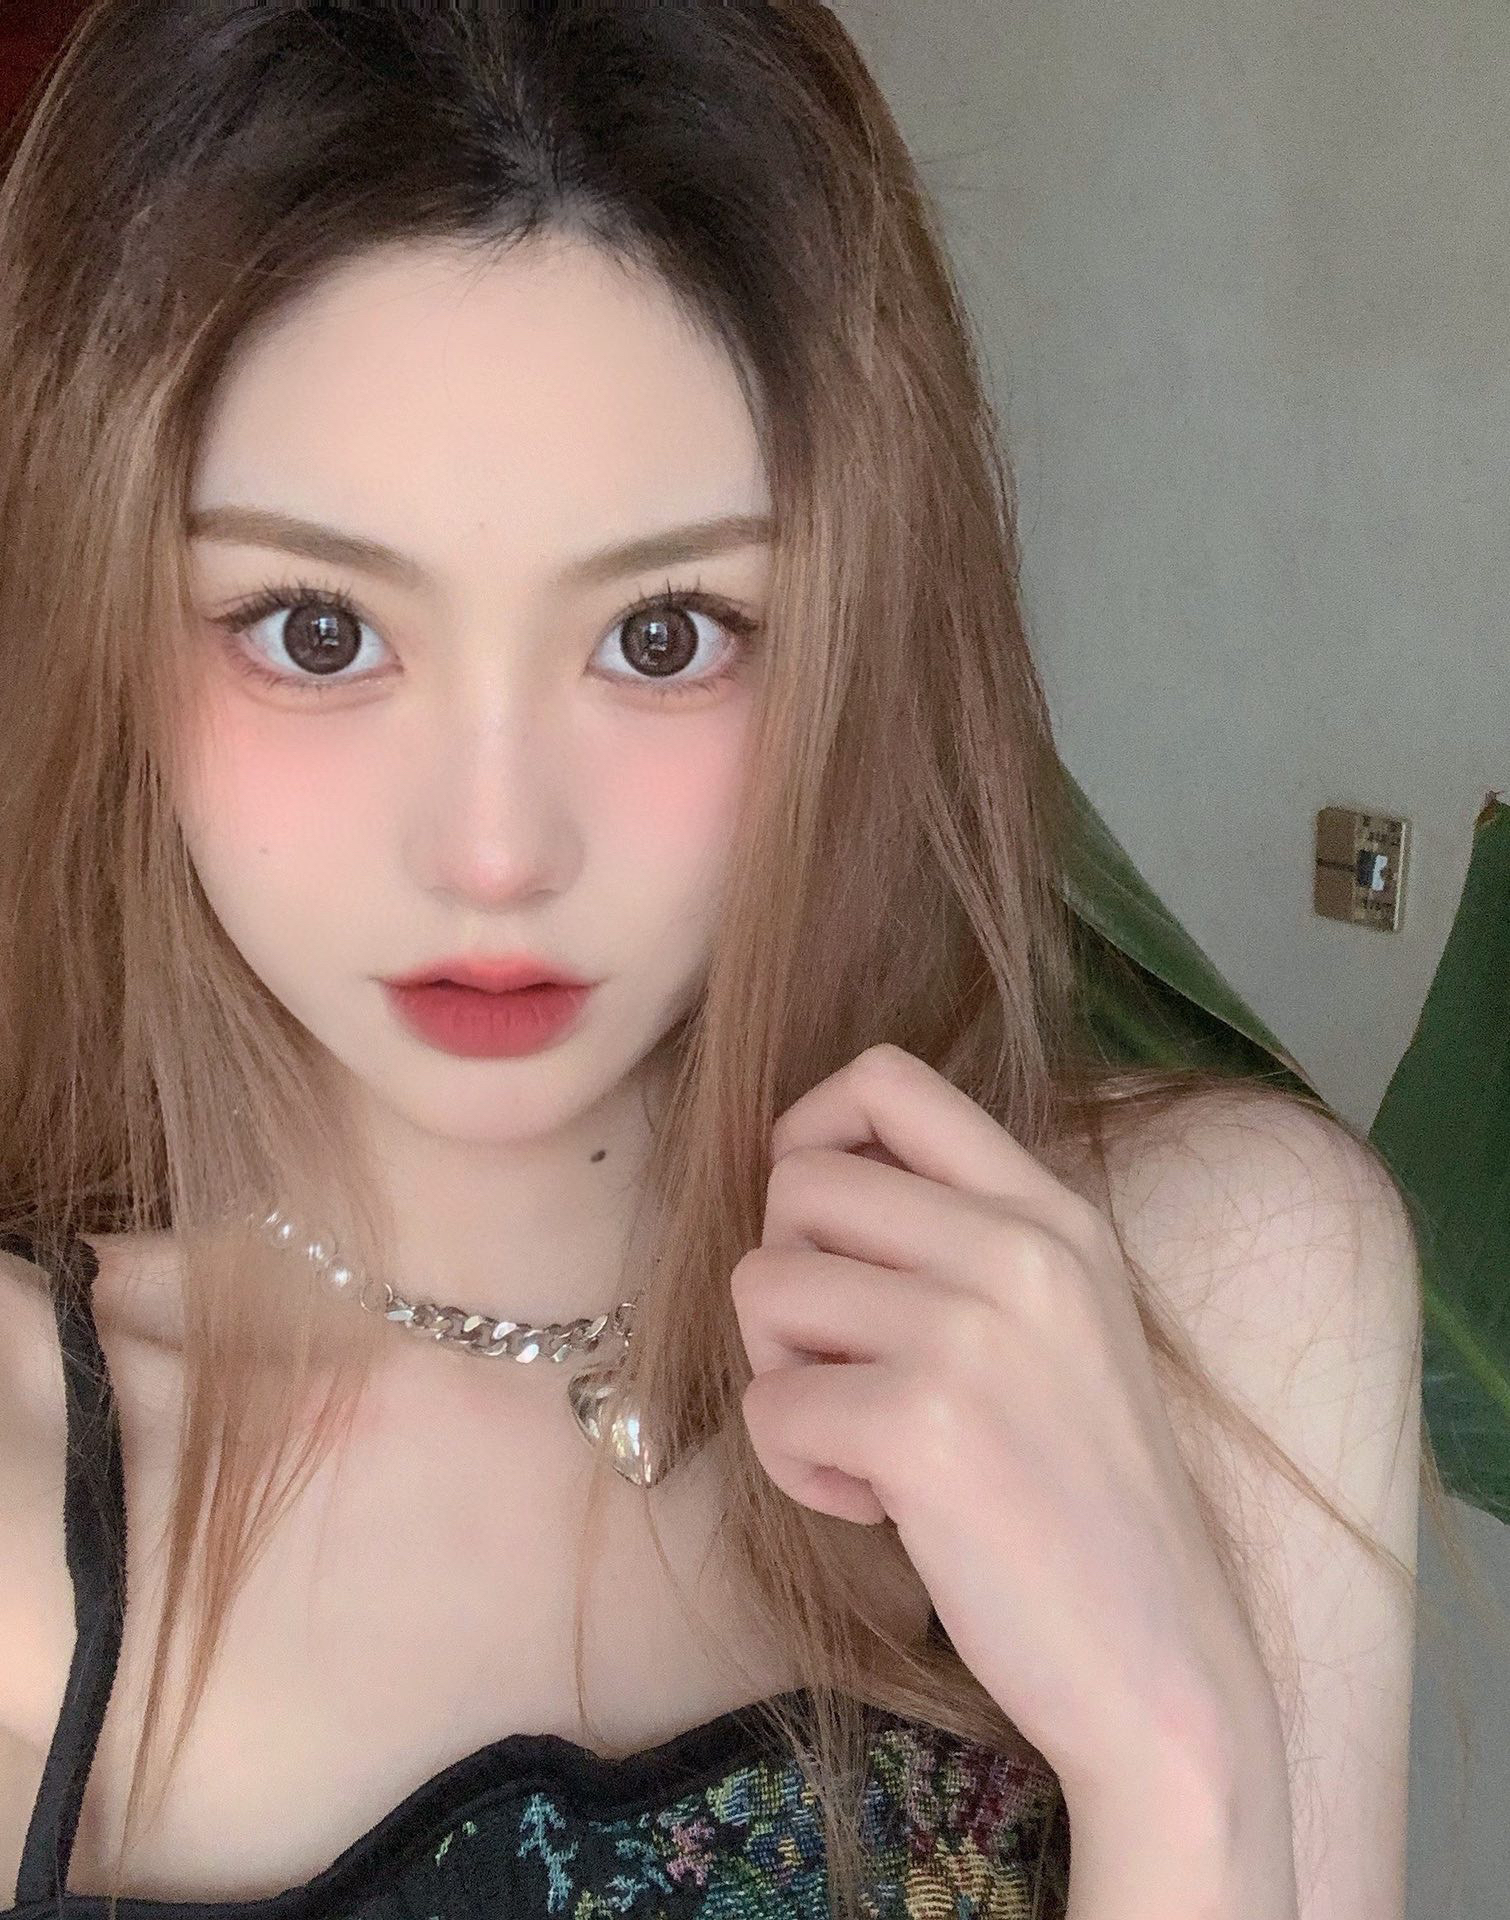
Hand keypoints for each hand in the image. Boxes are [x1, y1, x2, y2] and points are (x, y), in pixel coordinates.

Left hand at [732, 1043, 1275, 1794]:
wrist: (1162, 1662)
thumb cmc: (1086, 1493)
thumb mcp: (1063, 1321)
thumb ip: (964, 1236)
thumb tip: (809, 1180)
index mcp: (1052, 1211)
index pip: (886, 1079)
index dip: (809, 1129)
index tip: (816, 1222)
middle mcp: (1019, 1248)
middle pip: (797, 1181)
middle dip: (789, 1276)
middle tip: (849, 1364)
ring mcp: (971, 1333)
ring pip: (762, 1285)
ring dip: (785, 1374)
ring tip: (866, 1441)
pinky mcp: (920, 1427)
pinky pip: (769, 1403)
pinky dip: (796, 1465)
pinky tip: (875, 1505)